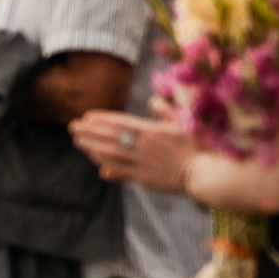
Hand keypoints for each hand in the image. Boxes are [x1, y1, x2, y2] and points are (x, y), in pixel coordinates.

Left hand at [70, 107, 195, 190]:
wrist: (205, 174)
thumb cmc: (197, 147)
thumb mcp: (182, 124)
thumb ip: (164, 111)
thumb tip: (152, 99)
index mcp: (152, 130)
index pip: (120, 122)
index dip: (102, 119)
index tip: (87, 116)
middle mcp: (143, 145)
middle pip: (110, 136)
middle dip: (90, 131)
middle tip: (73, 127)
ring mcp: (142, 162)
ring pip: (110, 153)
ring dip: (92, 146)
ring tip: (78, 141)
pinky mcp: (144, 178)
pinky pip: (119, 169)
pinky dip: (105, 163)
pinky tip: (94, 159)